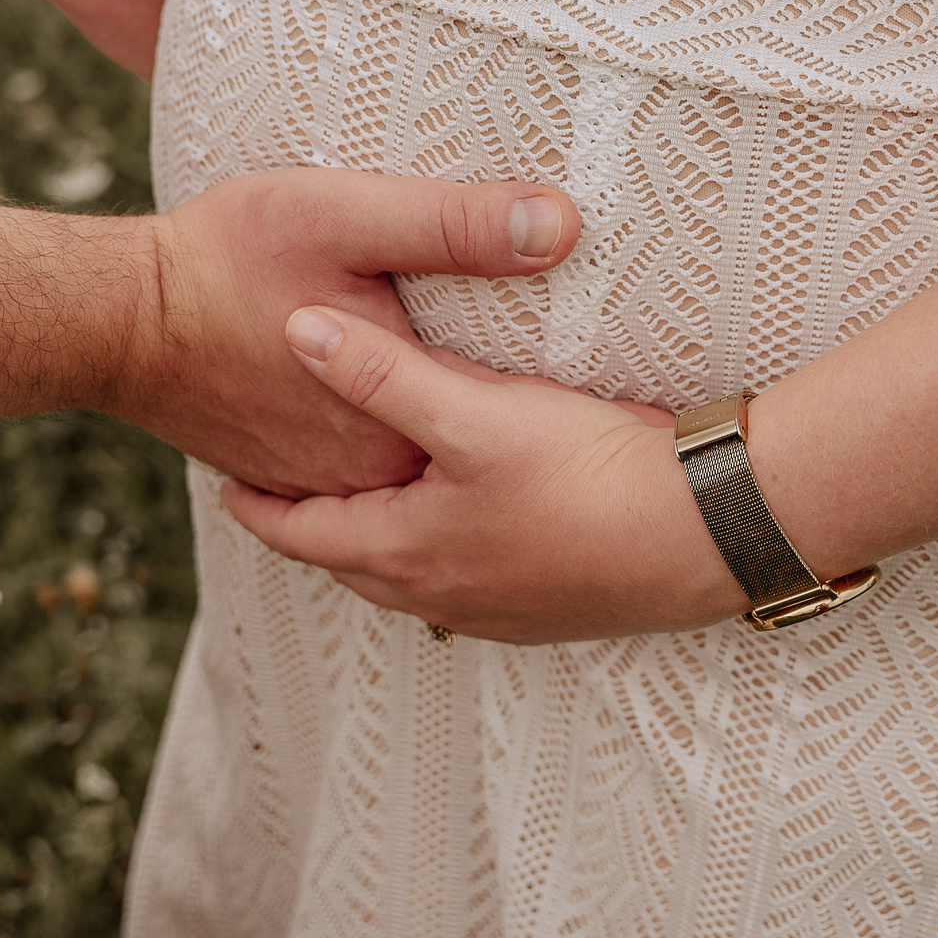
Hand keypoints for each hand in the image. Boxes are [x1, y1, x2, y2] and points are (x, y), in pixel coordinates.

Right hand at [128, 173, 581, 497]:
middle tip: (619, 429)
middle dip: (537, 455)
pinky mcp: (291, 471)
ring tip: (546, 439)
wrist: (115, 318)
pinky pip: (373, 474)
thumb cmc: (226, 259)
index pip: (516, 447)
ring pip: (427, 482)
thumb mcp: (349, 218)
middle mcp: (365, 479)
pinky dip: (408, 455)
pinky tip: (435, 429)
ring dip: (474, 465)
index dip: (582, 427)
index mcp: (394, 436)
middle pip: (477, 473)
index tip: (646, 419)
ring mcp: (324, 483)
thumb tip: (559, 227)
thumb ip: (454, 225)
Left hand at [221, 307, 747, 641]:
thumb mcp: (473, 413)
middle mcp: (443, 594)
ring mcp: (501, 607)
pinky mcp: (552, 601)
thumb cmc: (589, 478)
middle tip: (283, 486)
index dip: (259, 503)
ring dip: (379, 534)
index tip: (226, 480)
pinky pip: (465, 573)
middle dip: (314, 520)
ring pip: (411, 570)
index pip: (303, 532)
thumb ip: (381, 373)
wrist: (711, 535)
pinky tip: (461, 513)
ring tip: (364, 493)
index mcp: (406, 553)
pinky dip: (437, 542)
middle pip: (352, 557)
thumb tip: (297, 331)